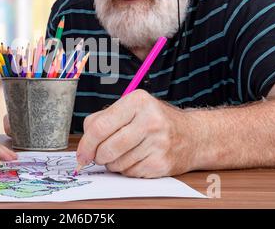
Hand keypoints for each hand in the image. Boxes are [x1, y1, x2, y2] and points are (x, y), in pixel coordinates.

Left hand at [76, 90, 198, 177]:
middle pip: (106, 148)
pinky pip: (130, 173)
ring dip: (113, 163)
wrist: (193, 136)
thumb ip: (103, 120)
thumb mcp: (131, 108)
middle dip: (98, 157)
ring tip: (124, 153)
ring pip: (117, 163)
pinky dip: (127, 169)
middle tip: (100, 156)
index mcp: (137, 101)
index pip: (100, 127)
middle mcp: (150, 120)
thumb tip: (84, 146)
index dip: (86, 144)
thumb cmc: (154, 121)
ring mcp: (158, 143)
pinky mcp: (162, 162)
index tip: (82, 154)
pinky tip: (137, 159)